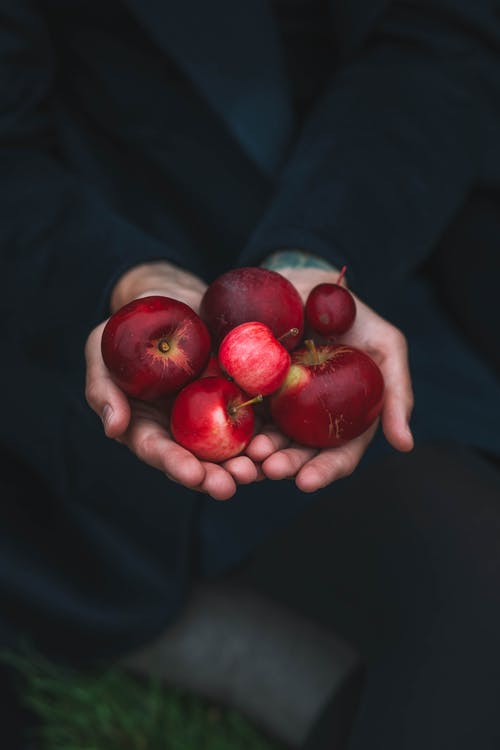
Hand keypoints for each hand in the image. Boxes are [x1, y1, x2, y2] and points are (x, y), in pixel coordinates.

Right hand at [85, 261, 260, 500]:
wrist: (171, 299)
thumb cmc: (127, 329)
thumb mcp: (100, 350)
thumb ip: (102, 389)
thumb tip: (113, 429)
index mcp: (149, 426)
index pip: (161, 451)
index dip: (176, 465)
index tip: (193, 474)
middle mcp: (183, 429)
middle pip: (200, 460)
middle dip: (215, 476)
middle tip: (230, 485)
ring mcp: (214, 415)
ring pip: (232, 448)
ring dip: (246, 464)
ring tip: (260, 471)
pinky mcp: (241, 396)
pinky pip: (258, 419)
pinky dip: (269, 434)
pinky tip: (280, 442)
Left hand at [246, 266, 413, 492]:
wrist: (307, 281)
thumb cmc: (354, 315)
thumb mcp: (387, 347)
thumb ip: (398, 393)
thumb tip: (406, 446)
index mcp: (344, 418)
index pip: (337, 454)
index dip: (324, 471)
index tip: (305, 482)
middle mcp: (309, 420)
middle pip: (298, 454)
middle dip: (284, 465)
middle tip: (268, 467)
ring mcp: (277, 405)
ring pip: (266, 439)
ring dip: (256, 454)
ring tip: (247, 455)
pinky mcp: (249, 388)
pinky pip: (240, 411)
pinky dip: (235, 426)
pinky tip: (227, 431)